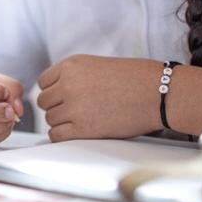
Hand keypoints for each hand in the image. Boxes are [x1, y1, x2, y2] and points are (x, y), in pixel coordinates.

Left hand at [37, 55, 162, 141]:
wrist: (158, 93)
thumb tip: (55, 94)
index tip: (65, 97)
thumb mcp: (97, 66)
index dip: (54, 91)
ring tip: (83, 120)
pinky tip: (77, 132)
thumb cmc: (135, 79)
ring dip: (62, 122)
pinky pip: (56, 135)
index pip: (43, 82)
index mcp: (71, 65)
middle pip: (44, 102)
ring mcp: (74, 107)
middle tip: (75, 110)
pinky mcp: (83, 128)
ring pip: (50, 119)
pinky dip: (63, 135)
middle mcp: (68, 84)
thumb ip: (74, 77)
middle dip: (57, 107)